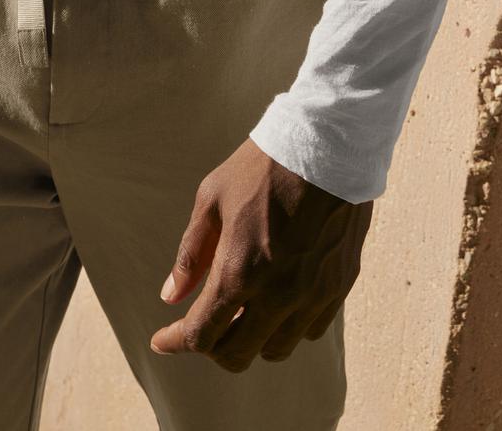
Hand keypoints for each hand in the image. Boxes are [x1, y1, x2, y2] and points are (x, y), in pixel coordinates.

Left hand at [149, 137, 372, 370]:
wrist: (327, 144)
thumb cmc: (261, 167)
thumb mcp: (211, 199)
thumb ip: (191, 254)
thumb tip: (170, 296)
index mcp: (240, 273)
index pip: (201, 335)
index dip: (176, 342)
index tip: (162, 340)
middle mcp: (278, 296)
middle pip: (237, 355)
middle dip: (212, 346)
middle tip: (202, 324)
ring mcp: (313, 296)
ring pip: (276, 349)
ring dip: (252, 339)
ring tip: (241, 310)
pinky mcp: (340, 288)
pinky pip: (310, 330)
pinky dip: (288, 326)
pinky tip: (277, 299)